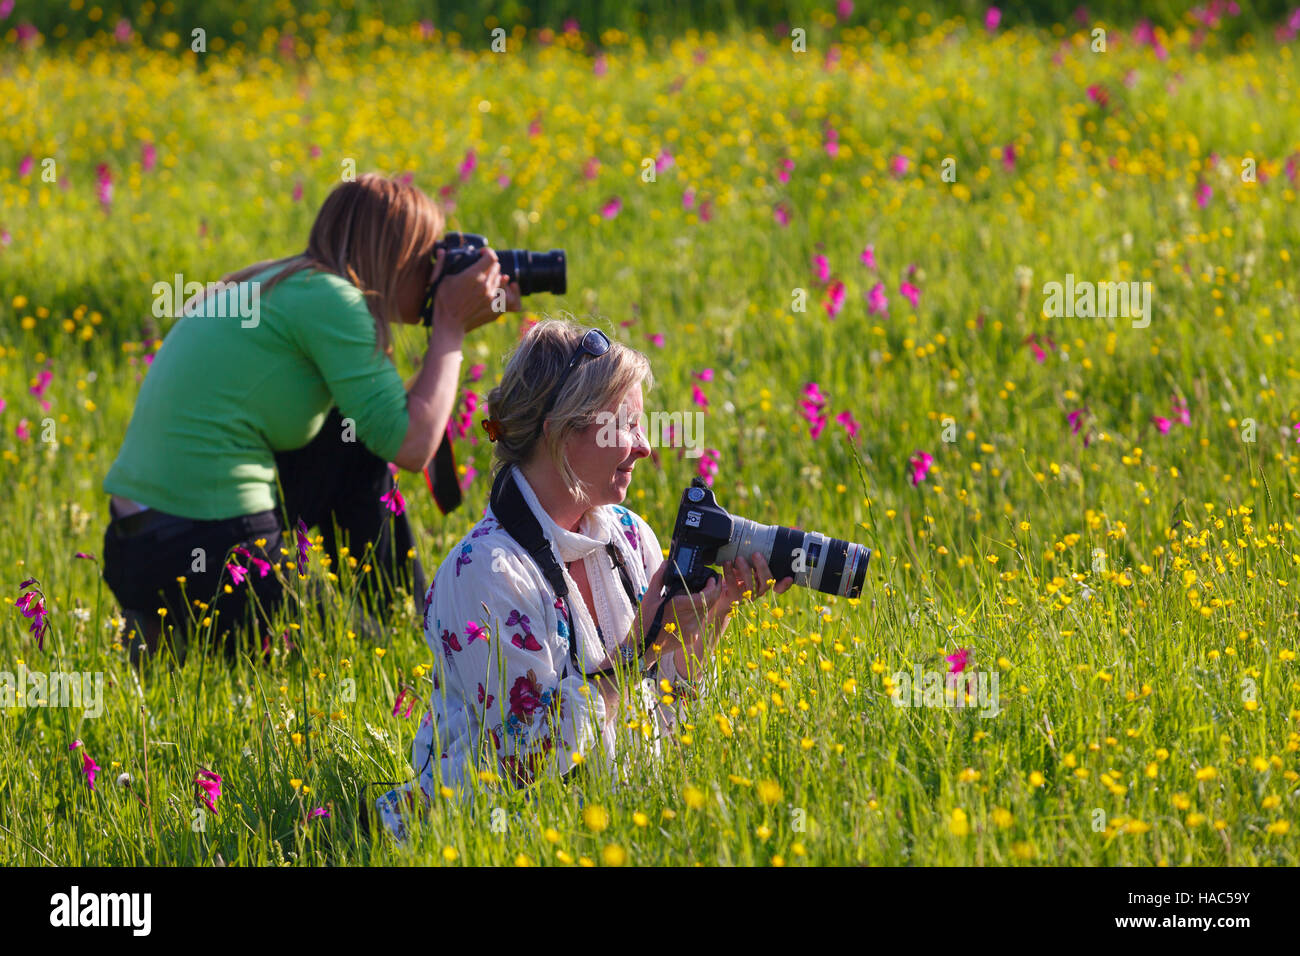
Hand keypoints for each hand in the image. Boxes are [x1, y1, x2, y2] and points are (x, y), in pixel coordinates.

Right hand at [429, 247, 516, 337]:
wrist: (450, 325)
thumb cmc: (443, 302)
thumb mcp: (440, 280)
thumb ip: (442, 263)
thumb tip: (441, 250)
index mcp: (473, 276)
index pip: (491, 257)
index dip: (487, 252)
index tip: (481, 253)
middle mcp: (486, 286)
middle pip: (497, 267)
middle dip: (489, 264)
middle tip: (481, 267)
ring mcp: (493, 298)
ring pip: (501, 280)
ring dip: (495, 277)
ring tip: (485, 279)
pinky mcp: (496, 309)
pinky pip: (505, 295)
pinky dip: (501, 290)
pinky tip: (495, 289)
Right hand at [640, 554, 793, 679]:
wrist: (643, 649)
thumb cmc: (644, 622)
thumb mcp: (649, 597)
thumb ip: (660, 578)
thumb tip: (667, 564)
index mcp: (679, 607)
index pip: (706, 596)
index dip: (714, 586)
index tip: (714, 578)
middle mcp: (689, 620)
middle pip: (710, 603)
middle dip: (714, 591)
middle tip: (713, 581)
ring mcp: (692, 631)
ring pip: (706, 612)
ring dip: (708, 602)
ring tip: (704, 592)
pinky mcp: (692, 637)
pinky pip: (700, 621)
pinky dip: (699, 612)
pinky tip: (694, 608)